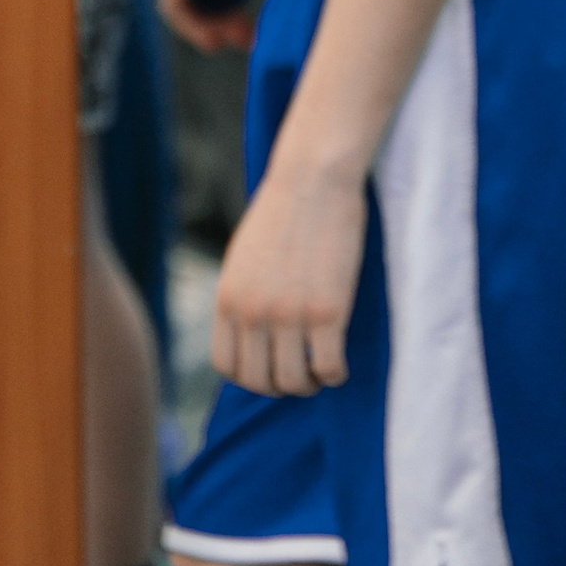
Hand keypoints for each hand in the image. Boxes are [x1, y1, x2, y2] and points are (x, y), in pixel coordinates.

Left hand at [211, 157, 368, 396]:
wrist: (313, 179)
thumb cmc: (283, 212)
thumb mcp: (242, 258)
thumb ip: (242, 297)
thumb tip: (250, 334)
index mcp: (228, 300)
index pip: (226, 366)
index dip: (250, 376)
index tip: (270, 367)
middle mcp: (253, 313)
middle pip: (259, 381)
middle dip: (280, 386)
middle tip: (301, 374)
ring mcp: (289, 315)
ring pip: (294, 382)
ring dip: (309, 384)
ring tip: (320, 370)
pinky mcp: (327, 312)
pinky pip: (329, 367)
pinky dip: (335, 374)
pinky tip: (339, 363)